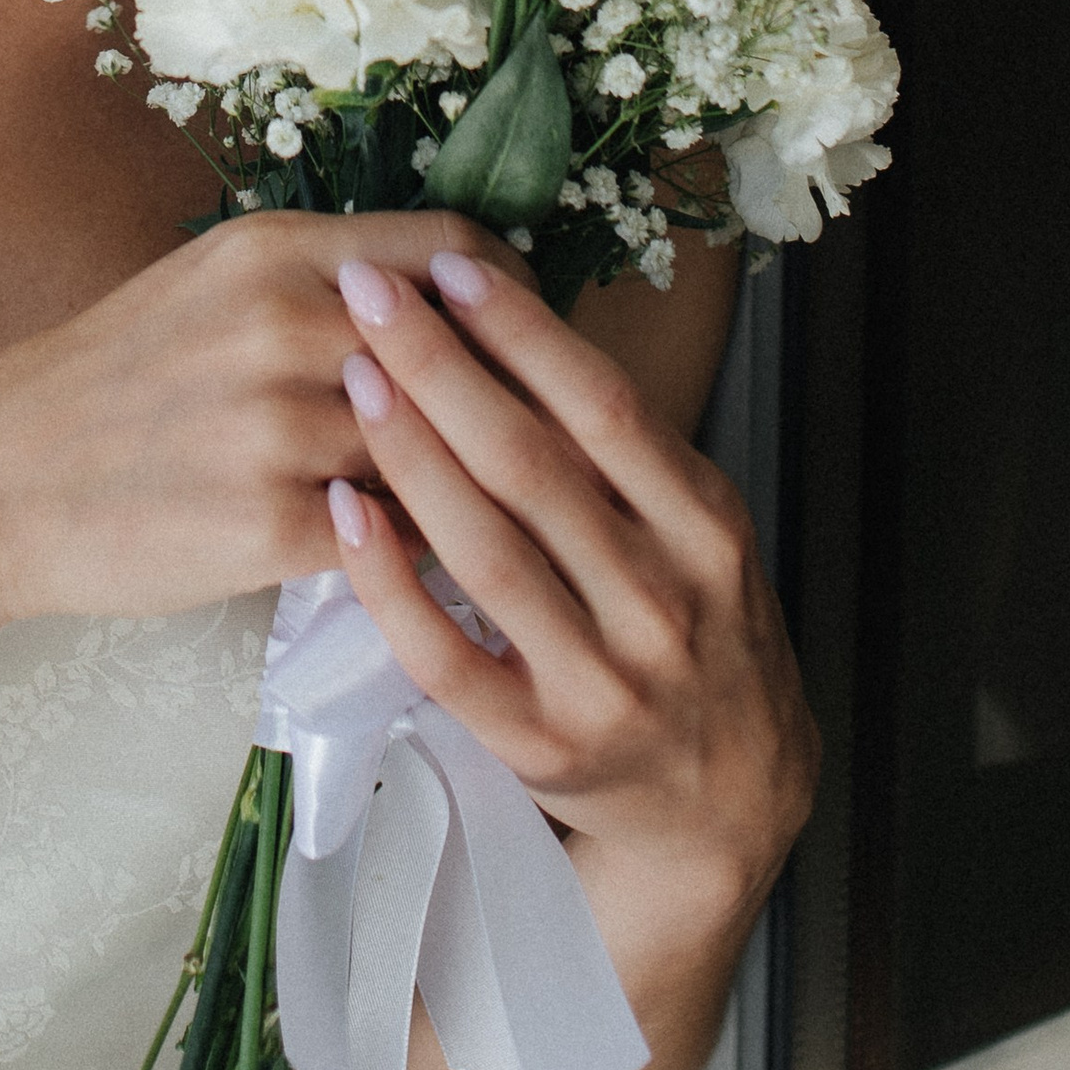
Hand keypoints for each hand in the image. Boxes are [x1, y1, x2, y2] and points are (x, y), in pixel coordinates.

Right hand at [0, 207, 535, 633]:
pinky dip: (420, 556)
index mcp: (273, 251)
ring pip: (439, 453)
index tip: (531, 340)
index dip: (513, 298)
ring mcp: (276, 426)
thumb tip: (449, 299)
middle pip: (468, 353)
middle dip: (518, 403)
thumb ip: (322, 284)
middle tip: (556, 440)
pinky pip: (394, 541)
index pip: (455, 251)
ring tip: (512, 515)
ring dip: (475, 489)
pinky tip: (434, 570)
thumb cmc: (106, 385)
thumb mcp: (207, 289)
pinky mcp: (266, 525)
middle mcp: (283, 323)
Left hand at [324, 247, 814, 1069]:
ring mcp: (602, 680)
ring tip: (349, 375)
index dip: (526, 332)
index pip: (606, 408)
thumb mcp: (693, 534)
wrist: (723, 805)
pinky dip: (393, 584)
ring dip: (412, 456)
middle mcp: (663, 600)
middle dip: (444, 367)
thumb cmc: (691, 634)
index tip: (451, 263)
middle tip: (367, 292)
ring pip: (490, 551)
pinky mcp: (540, 745)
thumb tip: (510, 318)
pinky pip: (448, 657)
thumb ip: (621, 450)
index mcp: (704, 527)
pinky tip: (346, 515)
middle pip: (536, 465)